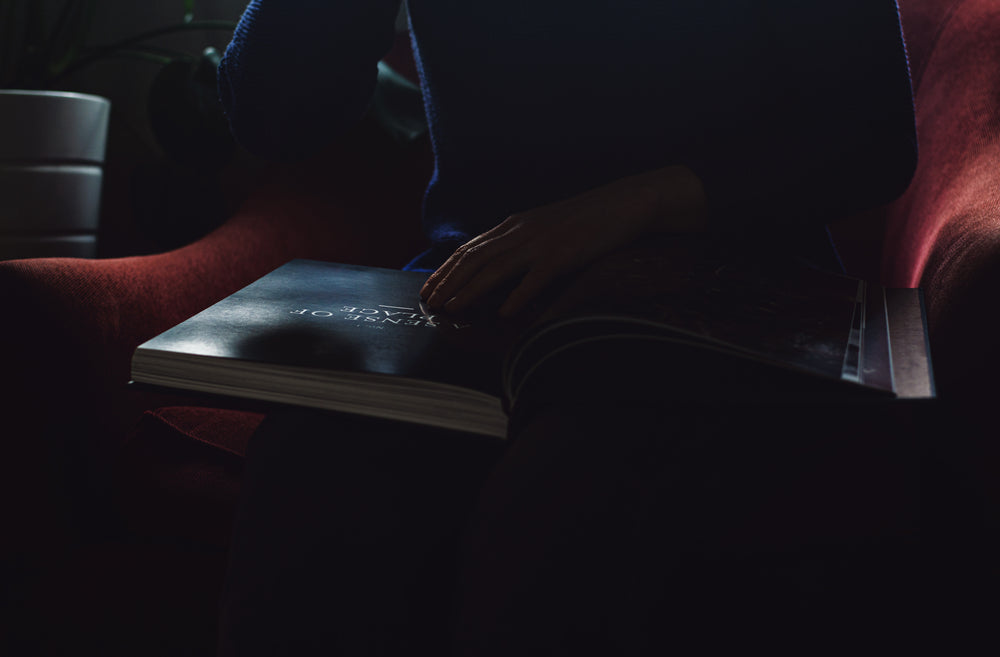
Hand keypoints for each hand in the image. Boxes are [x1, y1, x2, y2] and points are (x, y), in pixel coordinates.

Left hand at [419, 165, 706, 316]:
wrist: (624, 202)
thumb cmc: (586, 219)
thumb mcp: (545, 226)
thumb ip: (520, 243)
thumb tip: (497, 266)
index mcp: (514, 225)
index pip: (469, 249)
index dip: (445, 270)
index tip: (428, 288)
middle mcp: (521, 232)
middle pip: (474, 260)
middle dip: (448, 283)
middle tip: (429, 304)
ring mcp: (541, 243)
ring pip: (496, 269)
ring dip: (470, 291)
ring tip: (452, 310)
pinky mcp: (564, 254)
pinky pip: (535, 279)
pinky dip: (517, 297)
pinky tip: (504, 313)